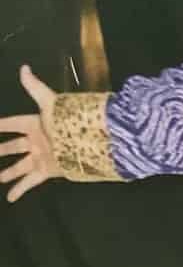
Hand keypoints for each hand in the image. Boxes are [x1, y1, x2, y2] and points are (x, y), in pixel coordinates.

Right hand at [0, 66, 58, 201]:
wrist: (90, 142)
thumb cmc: (70, 122)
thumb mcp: (49, 103)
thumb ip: (35, 87)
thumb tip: (24, 68)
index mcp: (35, 124)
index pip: (12, 124)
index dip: (1, 125)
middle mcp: (36, 141)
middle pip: (12, 147)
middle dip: (0, 150)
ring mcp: (41, 157)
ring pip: (19, 166)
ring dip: (7, 173)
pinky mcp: (47, 171)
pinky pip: (29, 181)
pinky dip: (20, 190)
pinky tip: (11, 198)